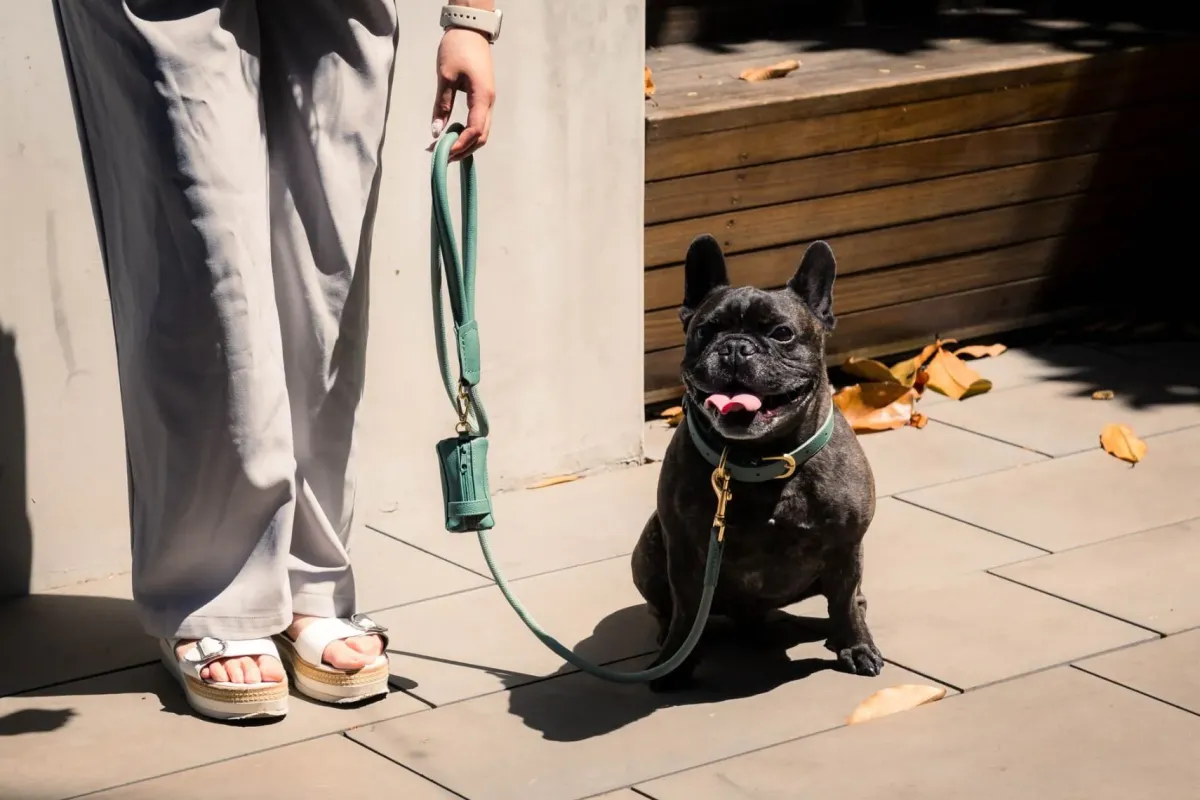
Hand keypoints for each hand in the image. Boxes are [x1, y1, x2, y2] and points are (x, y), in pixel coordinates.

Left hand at [430, 27, 495, 160]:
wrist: (471, 30)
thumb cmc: (458, 49)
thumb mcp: (445, 77)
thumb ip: (441, 105)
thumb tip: (436, 132)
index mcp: (482, 97)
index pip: (475, 130)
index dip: (460, 145)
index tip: (443, 153)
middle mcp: (489, 102)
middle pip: (481, 136)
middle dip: (463, 150)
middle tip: (442, 156)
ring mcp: (488, 101)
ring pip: (482, 131)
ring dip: (465, 143)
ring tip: (445, 149)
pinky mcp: (484, 98)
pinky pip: (479, 122)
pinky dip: (467, 133)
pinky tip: (453, 135)